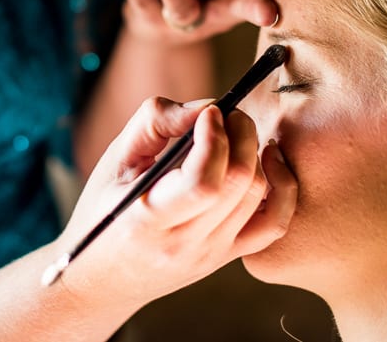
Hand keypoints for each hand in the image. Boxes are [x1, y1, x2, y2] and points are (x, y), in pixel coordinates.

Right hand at [53, 97, 296, 308]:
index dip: (214, 138)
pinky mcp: (227, 256)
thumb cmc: (103, 213)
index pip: (203, 183)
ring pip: (258, 196)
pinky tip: (268, 159)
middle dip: (241, 134)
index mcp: (146, 222)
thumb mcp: (113, 161)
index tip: (209, 111)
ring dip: (256, 151)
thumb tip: (205, 106)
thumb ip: (153, 123)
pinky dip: (283, 187)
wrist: (103, 281)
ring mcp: (211, 254)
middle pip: (238, 183)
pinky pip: (275, 224)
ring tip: (238, 130)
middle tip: (228, 112)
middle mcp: (184, 244)